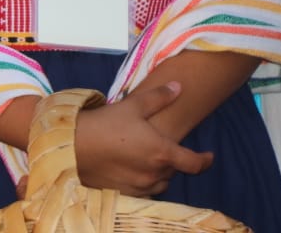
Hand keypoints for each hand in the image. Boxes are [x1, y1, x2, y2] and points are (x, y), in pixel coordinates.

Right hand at [73, 82, 212, 195]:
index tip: (209, 156)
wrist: (72, 146)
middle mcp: (155, 174)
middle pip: (174, 171)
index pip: (195, 163)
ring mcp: (140, 186)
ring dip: (159, 173)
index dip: (205, 160)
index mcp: (162, 153)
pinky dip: (143, 182)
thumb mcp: (132, 106)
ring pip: (160, 183)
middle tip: (160, 148)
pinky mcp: (124, 193)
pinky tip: (131, 171)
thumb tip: (178, 87)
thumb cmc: (104, 124)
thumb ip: (158, 98)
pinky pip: (143, 191)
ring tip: (147, 161)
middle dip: (172, 161)